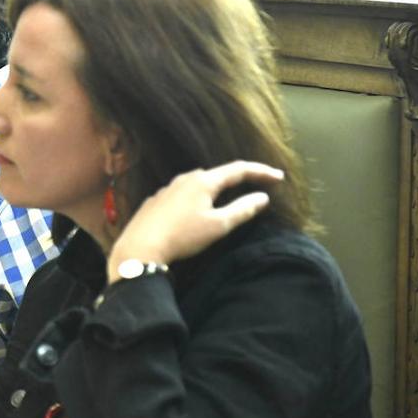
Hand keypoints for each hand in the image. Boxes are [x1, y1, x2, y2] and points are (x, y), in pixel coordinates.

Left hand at [109, 160, 282, 273]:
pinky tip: (196, 210)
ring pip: (198, 184)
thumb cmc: (182, 237)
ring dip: (217, 188)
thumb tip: (262, 198)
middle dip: (239, 178)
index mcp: (203, 181)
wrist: (139, 248)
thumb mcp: (218, 226)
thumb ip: (242, 210)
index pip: (238, 170)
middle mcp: (184, 179)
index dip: (261, 172)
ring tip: (229, 196)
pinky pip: (182, 195)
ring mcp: (168, 189)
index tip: (278, 177)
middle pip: (218, 175)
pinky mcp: (156, 201)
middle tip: (256, 184)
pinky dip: (197, 198)